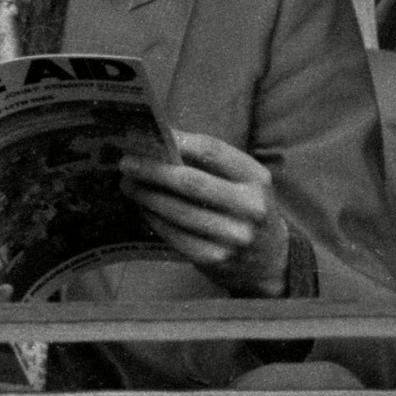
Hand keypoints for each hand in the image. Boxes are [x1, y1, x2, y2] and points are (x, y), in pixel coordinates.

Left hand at [119, 130, 292, 298]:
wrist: (269, 259)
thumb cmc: (245, 208)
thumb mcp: (243, 182)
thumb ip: (211, 163)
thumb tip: (162, 141)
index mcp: (256, 178)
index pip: (212, 151)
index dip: (178, 141)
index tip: (151, 136)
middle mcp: (249, 207)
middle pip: (191, 182)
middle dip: (153, 171)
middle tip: (127, 164)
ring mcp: (233, 236)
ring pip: (179, 211)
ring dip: (147, 196)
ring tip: (128, 185)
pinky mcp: (216, 259)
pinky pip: (176, 236)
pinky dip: (155, 220)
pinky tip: (143, 209)